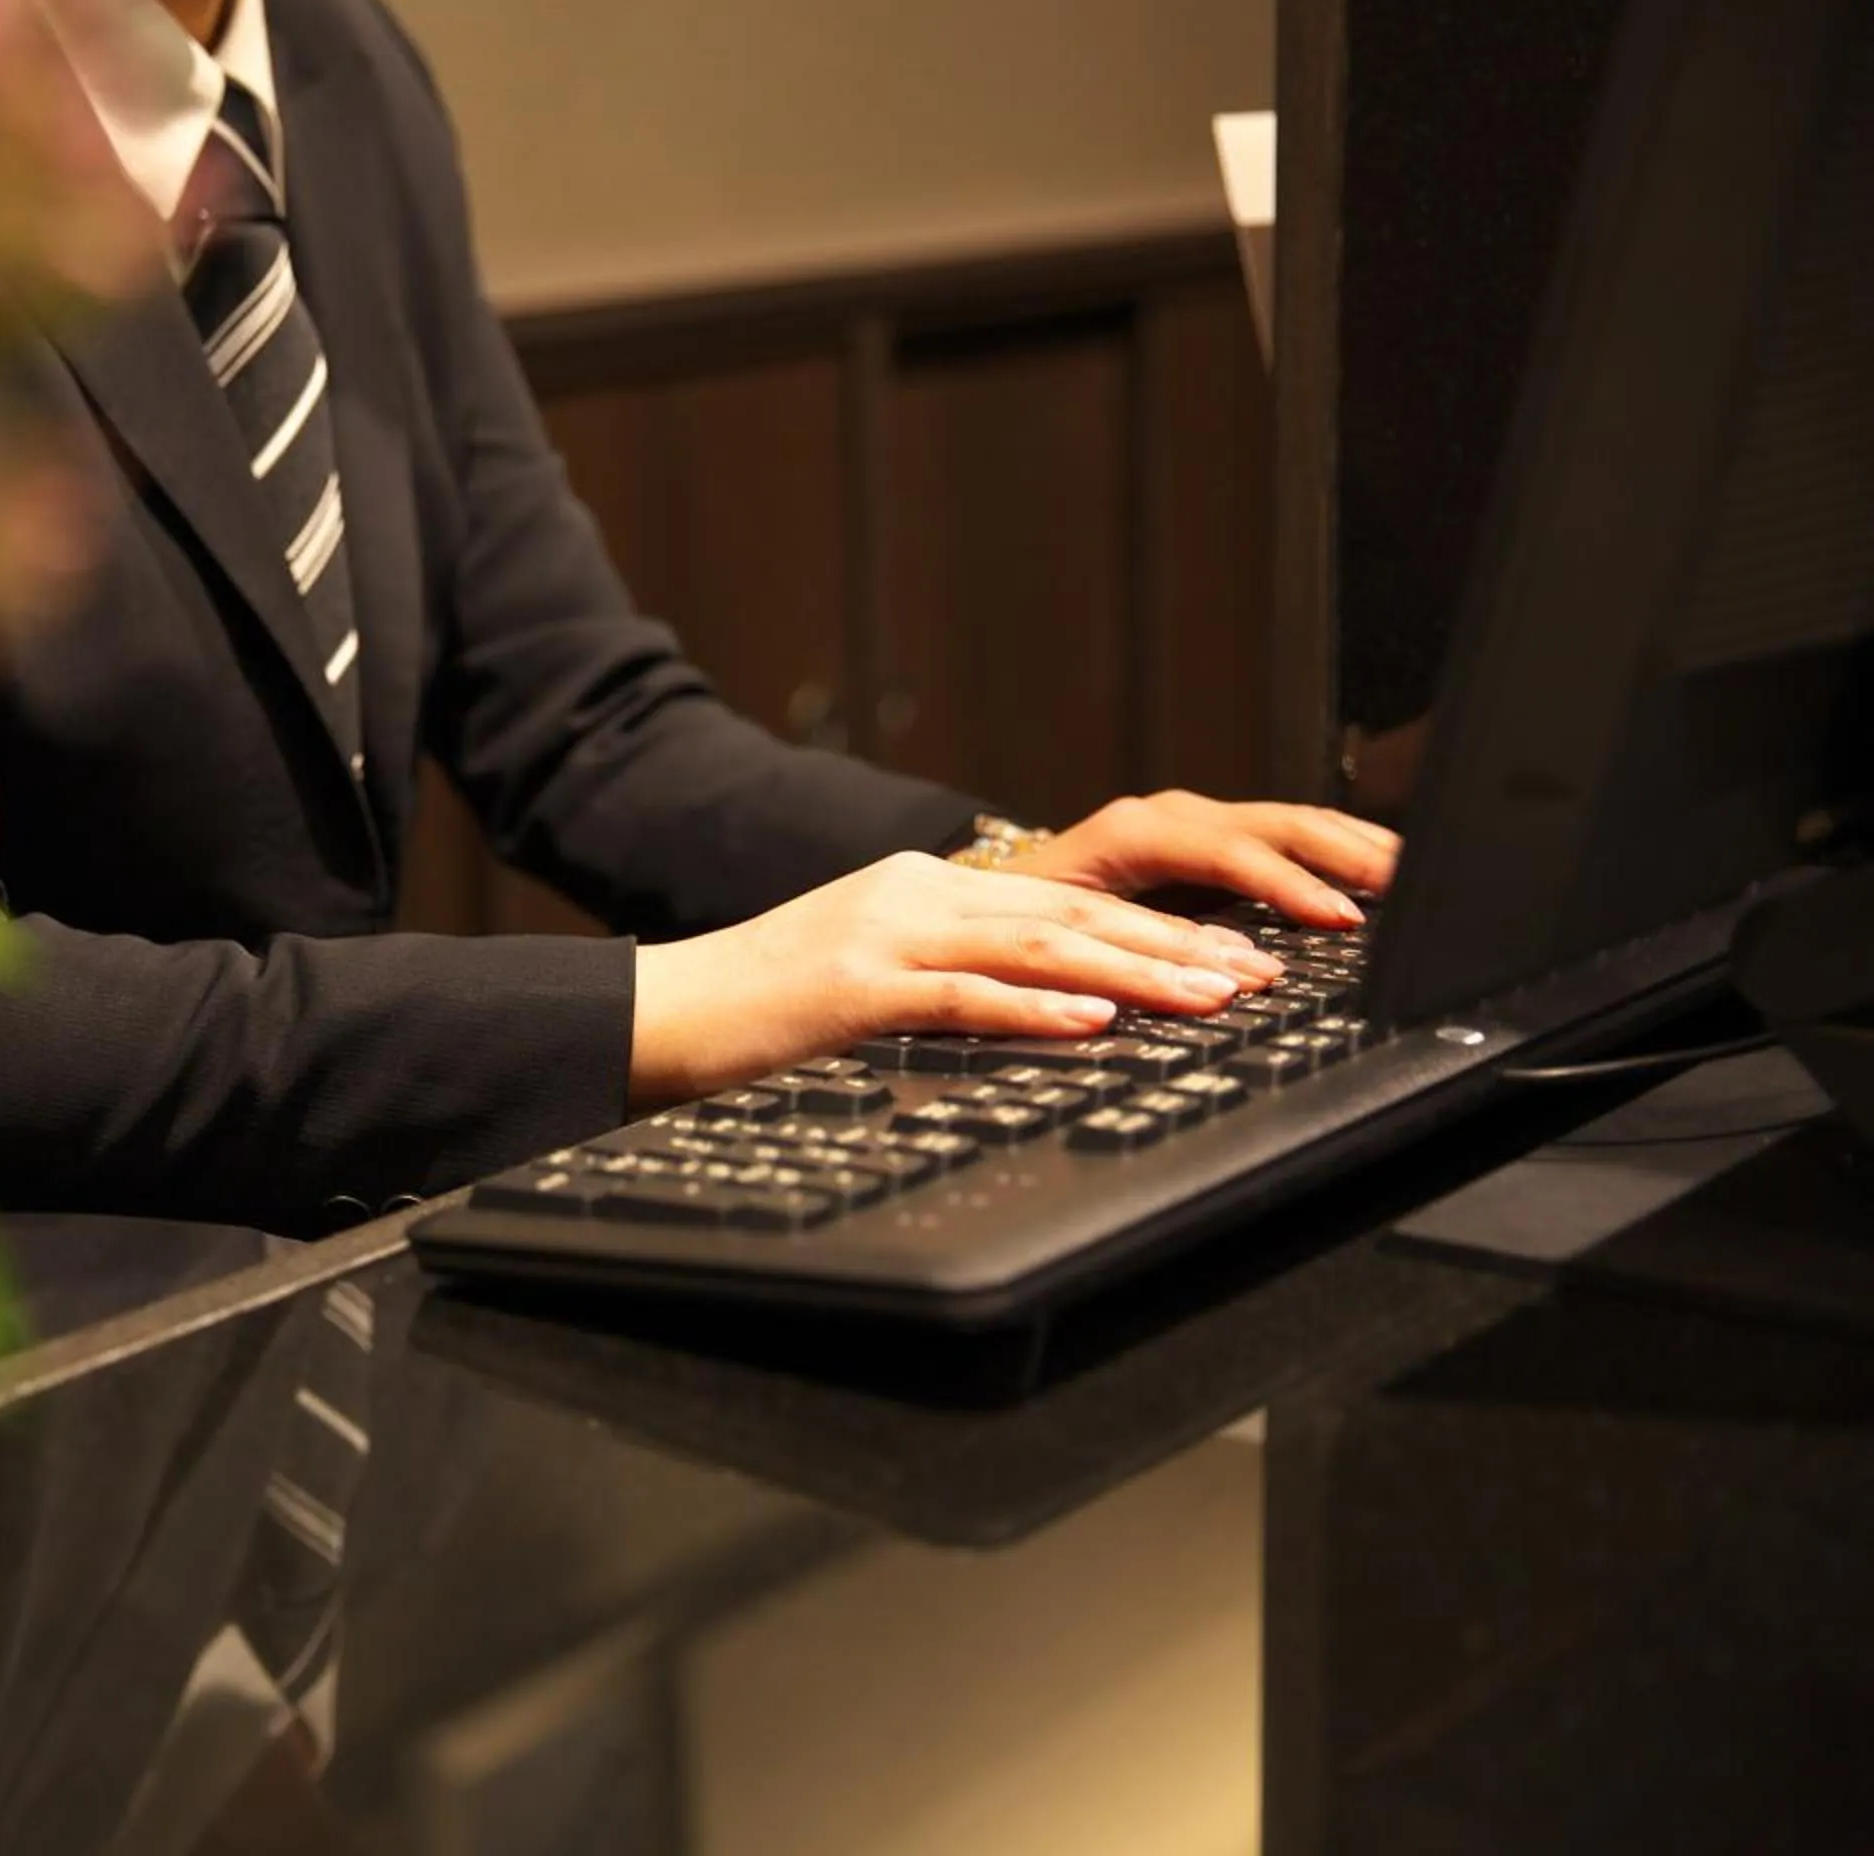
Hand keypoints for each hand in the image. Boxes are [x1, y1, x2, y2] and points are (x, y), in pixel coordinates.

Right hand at [630, 853, 1287, 1106]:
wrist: (653, 1016)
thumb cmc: (756, 1019)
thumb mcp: (867, 984)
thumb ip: (953, 985)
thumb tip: (1054, 1014)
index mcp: (923, 893)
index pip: (1067, 906)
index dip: (1163, 931)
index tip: (1239, 959)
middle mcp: (914, 898)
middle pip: (1073, 915)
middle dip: (1178, 946)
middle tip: (1262, 975)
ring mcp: (884, 936)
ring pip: (1038, 945)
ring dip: (1137, 972)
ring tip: (1212, 998)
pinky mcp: (854, 989)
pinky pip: (963, 994)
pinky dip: (1038, 1008)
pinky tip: (1096, 1021)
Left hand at [999, 790, 1398, 927]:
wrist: (998, 903)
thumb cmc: (1023, 922)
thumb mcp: (1064, 934)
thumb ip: (1132, 944)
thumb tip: (1208, 970)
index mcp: (1135, 832)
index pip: (1229, 850)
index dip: (1287, 883)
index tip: (1337, 917)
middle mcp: (1172, 819)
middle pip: (1276, 824)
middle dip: (1344, 855)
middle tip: (1407, 890)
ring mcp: (1198, 827)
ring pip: (1292, 823)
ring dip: (1353, 848)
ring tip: (1413, 878)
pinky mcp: (1215, 844)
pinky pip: (1288, 837)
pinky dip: (1338, 852)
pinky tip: (1378, 873)